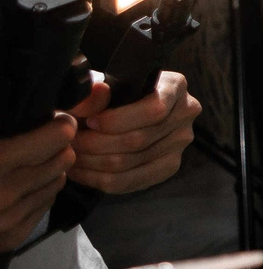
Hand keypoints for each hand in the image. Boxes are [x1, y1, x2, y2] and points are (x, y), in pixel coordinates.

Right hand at [0, 111, 75, 249]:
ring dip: (49, 169)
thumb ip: (4, 121)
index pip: (57, 137)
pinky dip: (39, 192)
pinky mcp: (12, 238)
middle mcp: (5, 193)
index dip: (57, 124)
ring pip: (59, 181)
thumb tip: (22, 100)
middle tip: (42, 140)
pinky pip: (46, 204)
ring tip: (29, 163)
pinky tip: (21, 185)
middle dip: (56, 146)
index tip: (52, 119)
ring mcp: (9, 219)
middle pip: (64, 158)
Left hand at [68, 71, 199, 194]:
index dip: (117, 121)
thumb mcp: (98, 86)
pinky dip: (100, 180)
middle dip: (96, 144)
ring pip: (131, 163)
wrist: (117, 109)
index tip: (89, 121)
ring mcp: (180, 142)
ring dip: (93, 162)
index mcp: (175, 86)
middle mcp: (186, 113)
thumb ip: (93, 92)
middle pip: (139, 140)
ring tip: (72, 156)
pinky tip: (81, 172)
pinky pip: (131, 182)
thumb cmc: (109, 95)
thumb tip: (97, 91)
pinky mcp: (169, 166)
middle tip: (71, 143)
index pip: (153, 111)